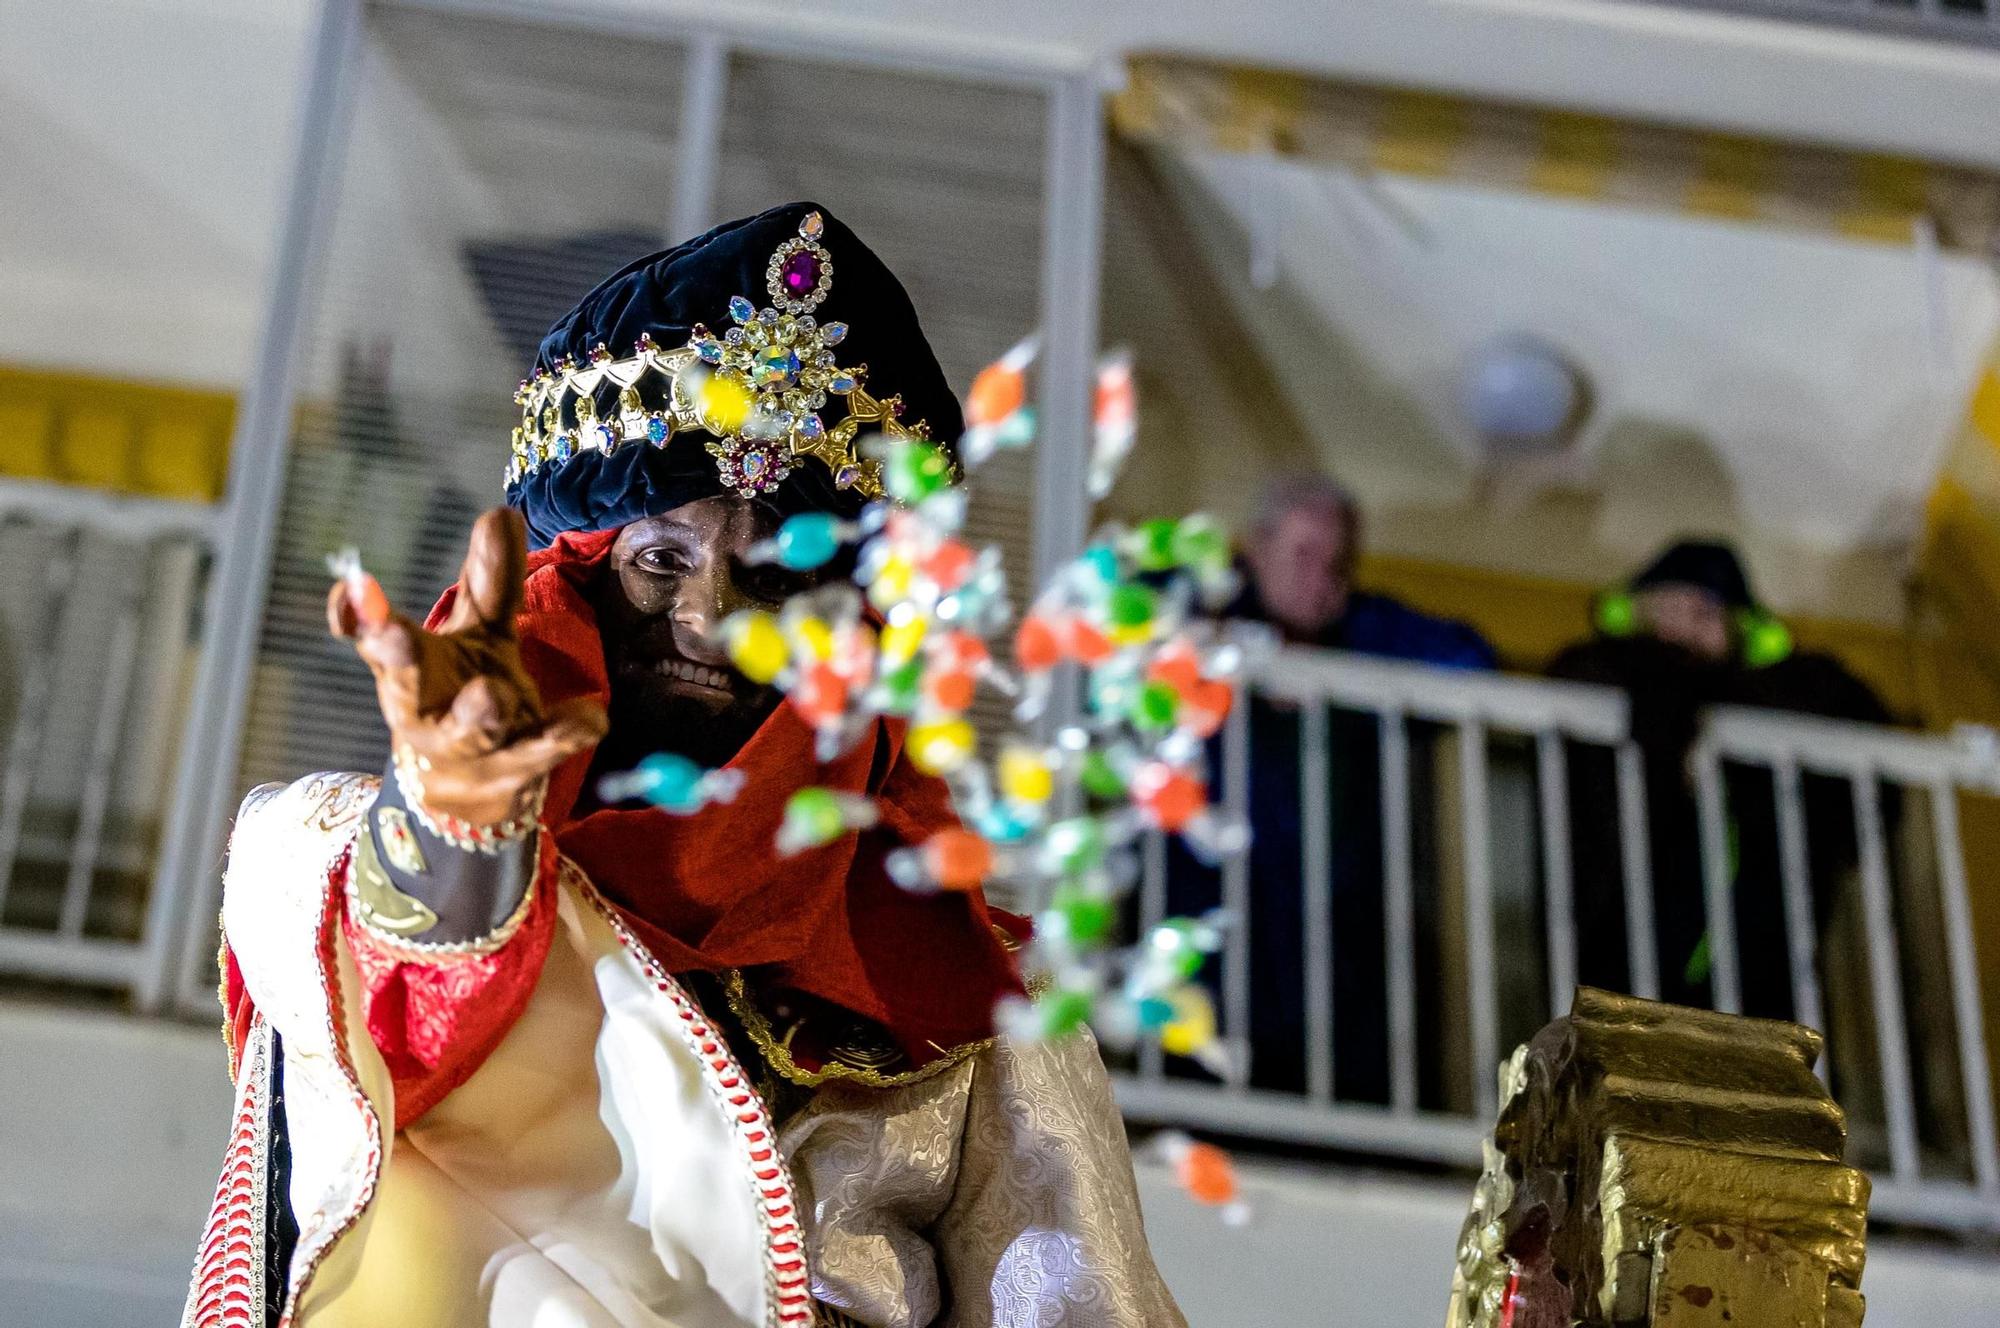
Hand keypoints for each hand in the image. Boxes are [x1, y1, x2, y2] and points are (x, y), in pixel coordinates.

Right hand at [329, 508, 606, 826]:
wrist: (477, 789)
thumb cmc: (466, 691)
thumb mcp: (479, 632)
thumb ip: (489, 580)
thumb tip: (500, 512)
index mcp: (408, 666)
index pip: (370, 638)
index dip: (357, 615)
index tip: (354, 587)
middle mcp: (425, 708)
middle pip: (402, 686)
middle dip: (396, 657)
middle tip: (391, 632)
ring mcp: (467, 746)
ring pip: (468, 729)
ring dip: (478, 710)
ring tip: (491, 691)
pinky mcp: (513, 771)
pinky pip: (540, 751)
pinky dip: (565, 733)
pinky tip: (592, 717)